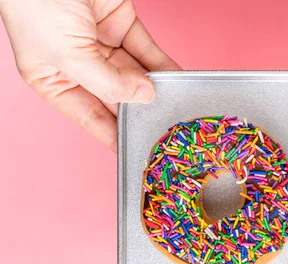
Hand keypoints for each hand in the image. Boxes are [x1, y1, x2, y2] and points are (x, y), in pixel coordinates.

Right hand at [0, 0, 179, 151]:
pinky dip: (164, 65)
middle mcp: (79, 65)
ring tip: (177, 107)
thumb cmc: (36, 4)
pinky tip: (179, 81)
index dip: (114, 136)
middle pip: (118, 97)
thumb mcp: (67, 55)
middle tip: (166, 129)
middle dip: (141, 111)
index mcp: (54, 80)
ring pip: (136, 75)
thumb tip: (144, 97)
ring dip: (157, 89)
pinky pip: (147, 50)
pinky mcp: (121, 23)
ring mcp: (101, 44)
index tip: (137, 153)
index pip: (89, 117)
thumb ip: (108, 83)